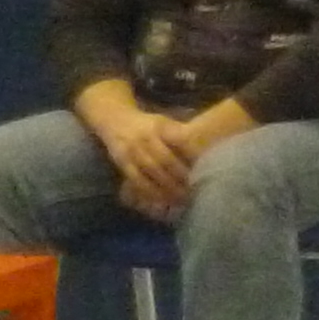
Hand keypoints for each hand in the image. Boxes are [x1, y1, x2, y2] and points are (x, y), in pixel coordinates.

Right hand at [82, 91, 194, 216]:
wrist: (114, 120)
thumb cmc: (146, 125)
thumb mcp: (163, 123)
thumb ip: (179, 135)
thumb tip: (203, 152)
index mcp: (159, 126)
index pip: (179, 142)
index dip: (191, 156)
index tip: (204, 168)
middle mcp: (144, 138)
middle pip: (165, 160)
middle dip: (181, 177)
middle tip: (195, 190)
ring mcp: (132, 151)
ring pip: (152, 172)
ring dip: (167, 187)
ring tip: (182, 199)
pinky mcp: (123, 163)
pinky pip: (137, 181)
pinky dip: (150, 192)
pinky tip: (162, 199)